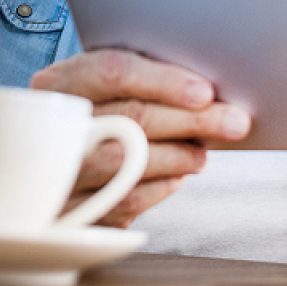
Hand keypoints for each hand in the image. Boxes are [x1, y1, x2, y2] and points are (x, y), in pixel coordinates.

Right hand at [30, 50, 251, 226]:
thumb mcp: (107, 86)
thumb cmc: (98, 112)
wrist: (52, 163)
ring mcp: (55, 173)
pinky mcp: (69, 214)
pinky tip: (178, 174)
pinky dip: (161, 186)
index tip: (206, 93)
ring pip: (128, 163)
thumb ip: (145, 80)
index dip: (164, 81)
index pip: (113, 71)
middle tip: (234, 122)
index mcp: (59, 82)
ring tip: (203, 152)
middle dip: (191, 120)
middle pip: (129, 118)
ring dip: (179, 156)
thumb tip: (211, 90)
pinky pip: (123, 201)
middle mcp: (52, 125)